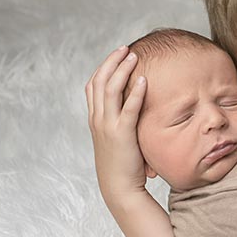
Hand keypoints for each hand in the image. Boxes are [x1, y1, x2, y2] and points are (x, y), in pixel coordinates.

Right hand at [84, 46, 148, 207]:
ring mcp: (107, 126)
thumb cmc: (124, 165)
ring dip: (122, 70)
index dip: (103, 67)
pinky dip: (135, 92)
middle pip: (99, 81)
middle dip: (111, 61)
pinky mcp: (122, 134)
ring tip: (134, 56)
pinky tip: (144, 79)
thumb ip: (123, 122)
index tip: (116, 55)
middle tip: (125, 48)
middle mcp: (97, 119)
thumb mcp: (119, 139)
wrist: (119, 188)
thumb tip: (137, 108)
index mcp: (95, 119)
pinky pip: (128, 108)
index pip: (92, 86)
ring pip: (110, 89)